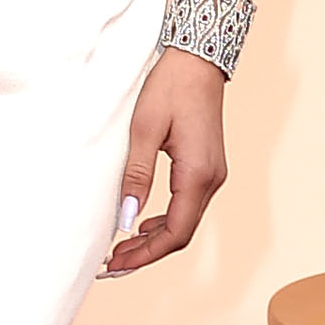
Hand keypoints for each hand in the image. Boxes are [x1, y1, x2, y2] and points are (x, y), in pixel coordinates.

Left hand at [103, 50, 225, 274]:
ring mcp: (213, 174)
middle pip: (181, 234)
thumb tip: (126, 219)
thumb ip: (137, 176)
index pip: (174, 232)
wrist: (197, 59)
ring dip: (154, 240)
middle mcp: (212, 180)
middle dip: (146, 253)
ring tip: (121, 249)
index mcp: (197, 174)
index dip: (144, 254)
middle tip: (111, 264)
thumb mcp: (144, 130)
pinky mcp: (207, 168)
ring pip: (184, 222)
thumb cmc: (170, 87)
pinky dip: (164, 222)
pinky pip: (187, 206)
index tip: (114, 264)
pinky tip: (142, 224)